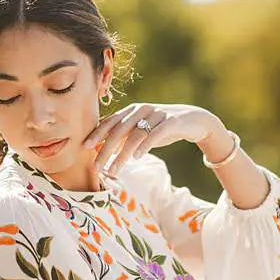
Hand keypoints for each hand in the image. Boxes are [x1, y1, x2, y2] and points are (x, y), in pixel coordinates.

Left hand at [85, 103, 222, 177]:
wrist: (195, 121)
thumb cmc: (164, 128)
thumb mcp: (143, 132)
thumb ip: (126, 139)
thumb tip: (106, 152)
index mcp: (132, 110)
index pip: (110, 122)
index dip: (97, 134)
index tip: (85, 148)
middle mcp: (142, 110)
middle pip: (118, 130)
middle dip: (105, 149)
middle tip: (97, 167)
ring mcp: (157, 115)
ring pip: (135, 135)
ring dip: (122, 154)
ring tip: (115, 169)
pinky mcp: (171, 122)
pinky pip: (155, 134)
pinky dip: (145, 145)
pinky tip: (136, 157)